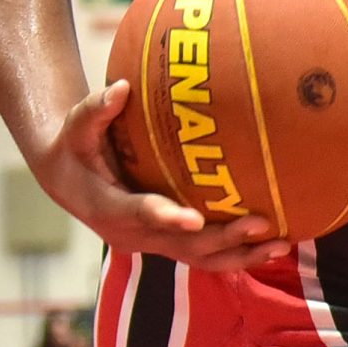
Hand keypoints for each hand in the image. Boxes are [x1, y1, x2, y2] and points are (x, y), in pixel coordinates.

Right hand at [42, 81, 284, 272]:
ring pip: (198, 259)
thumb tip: (121, 87)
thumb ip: (97, 109)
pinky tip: (273, 246)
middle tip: (261, 223)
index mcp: (108, 207)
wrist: (67, 179)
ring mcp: (152, 243)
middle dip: (221, 237)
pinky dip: (237, 254)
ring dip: (239, 255)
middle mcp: (132, 233)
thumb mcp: (78, 127)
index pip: (139, 214)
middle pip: (181, 245)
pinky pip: (205, 256)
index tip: (195, 219)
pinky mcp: (167, 243)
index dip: (166, 218)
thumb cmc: (75, 146)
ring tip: (280, 245)